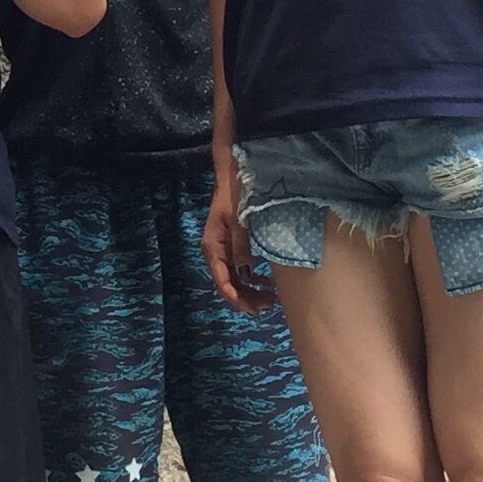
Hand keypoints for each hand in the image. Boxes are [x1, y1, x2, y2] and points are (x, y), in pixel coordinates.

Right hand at [202, 149, 270, 314]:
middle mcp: (216, 251)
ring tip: (269, 299)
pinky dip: (251, 278)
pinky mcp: (232, 244)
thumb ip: (241, 247)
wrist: (234, 173)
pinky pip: (239, 268)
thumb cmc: (235, 195)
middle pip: (227, 283)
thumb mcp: (239, 221)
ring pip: (234, 278)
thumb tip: (247, 274)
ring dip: (249, 290)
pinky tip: (264, 281)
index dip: (236, 297)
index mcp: (213, 246)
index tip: (253, 308)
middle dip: (246, 298)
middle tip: (267, 307)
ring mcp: (224, 248)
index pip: (222, 280)